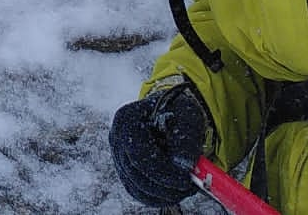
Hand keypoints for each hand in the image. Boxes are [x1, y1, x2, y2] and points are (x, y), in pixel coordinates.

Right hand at [109, 83, 212, 206]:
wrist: (172, 112)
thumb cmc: (178, 111)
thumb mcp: (187, 117)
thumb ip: (185, 139)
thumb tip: (184, 165)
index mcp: (127, 120)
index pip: (139, 154)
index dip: (162, 172)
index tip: (184, 179)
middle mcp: (117, 139)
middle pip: (136, 174)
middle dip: (165, 186)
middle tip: (189, 186)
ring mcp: (119, 157)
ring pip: (137, 188)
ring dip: (164, 194)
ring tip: (186, 187)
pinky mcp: (126, 172)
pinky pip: (140, 193)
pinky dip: (159, 197)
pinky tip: (176, 191)